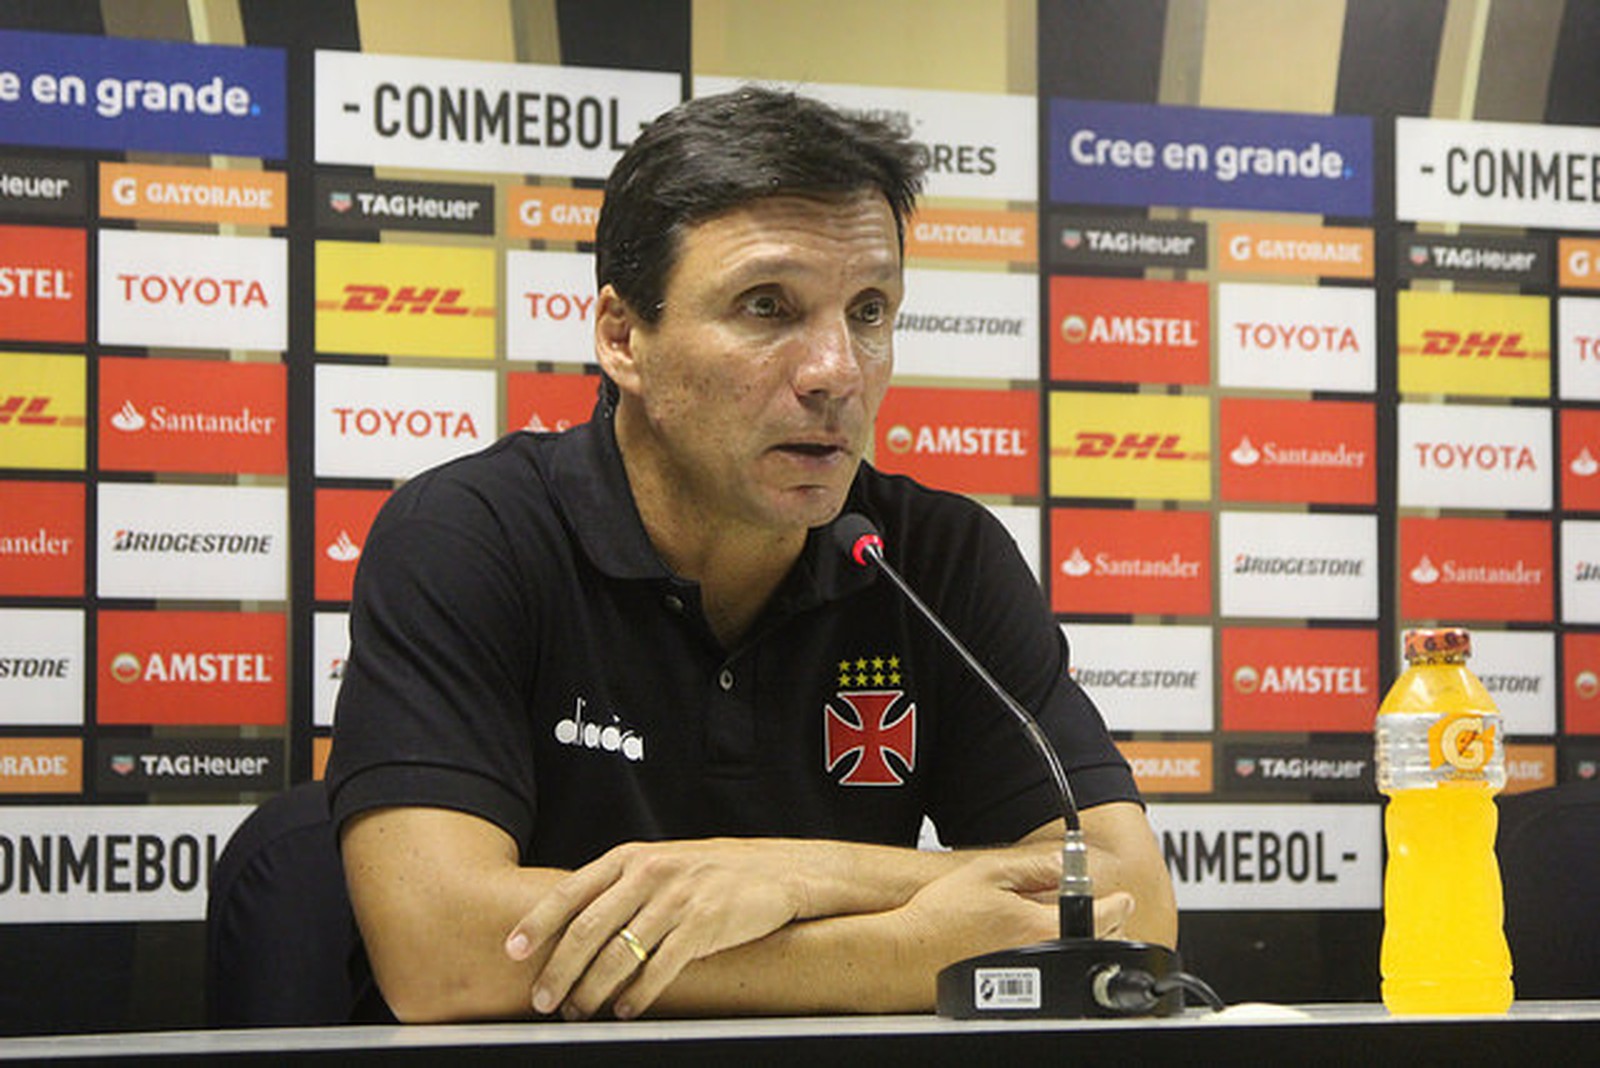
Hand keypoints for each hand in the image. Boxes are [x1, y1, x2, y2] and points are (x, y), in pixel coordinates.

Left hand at [504, 838, 805, 1019]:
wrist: (776, 871)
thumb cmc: (710, 872)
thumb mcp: (660, 865)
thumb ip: (619, 888)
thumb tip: (570, 928)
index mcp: (631, 857)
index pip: (572, 892)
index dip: (539, 923)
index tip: (513, 951)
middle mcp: (650, 873)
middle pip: (589, 928)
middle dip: (559, 970)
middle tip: (544, 1000)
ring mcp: (678, 898)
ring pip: (620, 953)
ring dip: (593, 990)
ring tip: (580, 1012)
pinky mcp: (705, 924)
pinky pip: (660, 968)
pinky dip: (637, 995)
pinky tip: (625, 1011)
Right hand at [898, 847, 1136, 963]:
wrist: (907, 954)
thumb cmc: (939, 917)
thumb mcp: (988, 874)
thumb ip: (1031, 867)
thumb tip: (1061, 862)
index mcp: (1043, 928)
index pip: (1101, 916)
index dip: (1118, 903)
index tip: (1124, 897)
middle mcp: (1044, 958)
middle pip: (1097, 942)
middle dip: (1106, 922)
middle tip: (1103, 907)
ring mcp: (1032, 978)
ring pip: (1075, 958)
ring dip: (1082, 939)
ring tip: (1071, 922)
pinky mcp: (1016, 989)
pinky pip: (1051, 970)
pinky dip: (1055, 954)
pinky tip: (1035, 942)